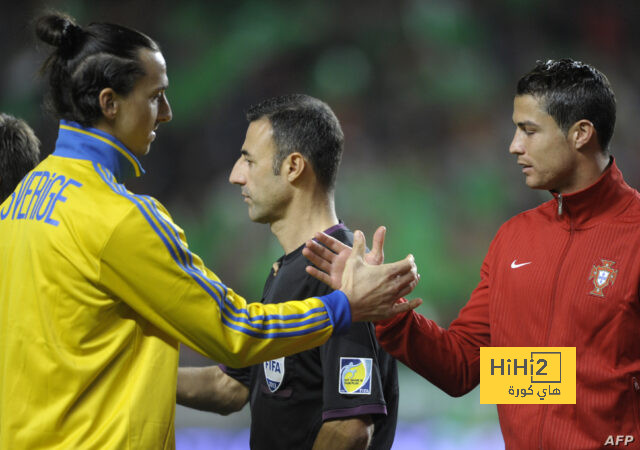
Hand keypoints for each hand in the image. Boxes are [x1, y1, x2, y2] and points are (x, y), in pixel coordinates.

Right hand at [302, 226, 385, 288]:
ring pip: (322, 263)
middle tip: (308, 242)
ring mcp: (336, 271)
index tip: (317, 234)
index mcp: (347, 254)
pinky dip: (316, 273)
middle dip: (316, 247)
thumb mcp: (376, 257)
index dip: (325, 239)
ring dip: (313, 257)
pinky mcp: (334, 282)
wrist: (373, 290)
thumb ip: (377, 242)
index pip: (334, 244)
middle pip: (325, 252)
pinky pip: (323, 277)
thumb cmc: (375, 272)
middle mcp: (340, 261)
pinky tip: (308, 268)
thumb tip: (382, 228)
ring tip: (305, 251)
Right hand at [303, 228, 421, 321]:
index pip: (407, 264)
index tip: (410, 258)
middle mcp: (393, 285)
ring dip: (414, 282)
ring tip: (414, 278)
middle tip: (411, 267)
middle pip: (411, 275)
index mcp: (387, 272)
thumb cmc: (350, 283)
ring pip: (409, 288)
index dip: (410, 260)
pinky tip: (419, 301)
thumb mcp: (353, 262)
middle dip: (413, 269)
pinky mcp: (390, 310)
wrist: (346, 305)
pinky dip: (414, 303)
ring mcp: (392, 298)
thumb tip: (358, 232)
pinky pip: (406, 307)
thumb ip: (358, 246)